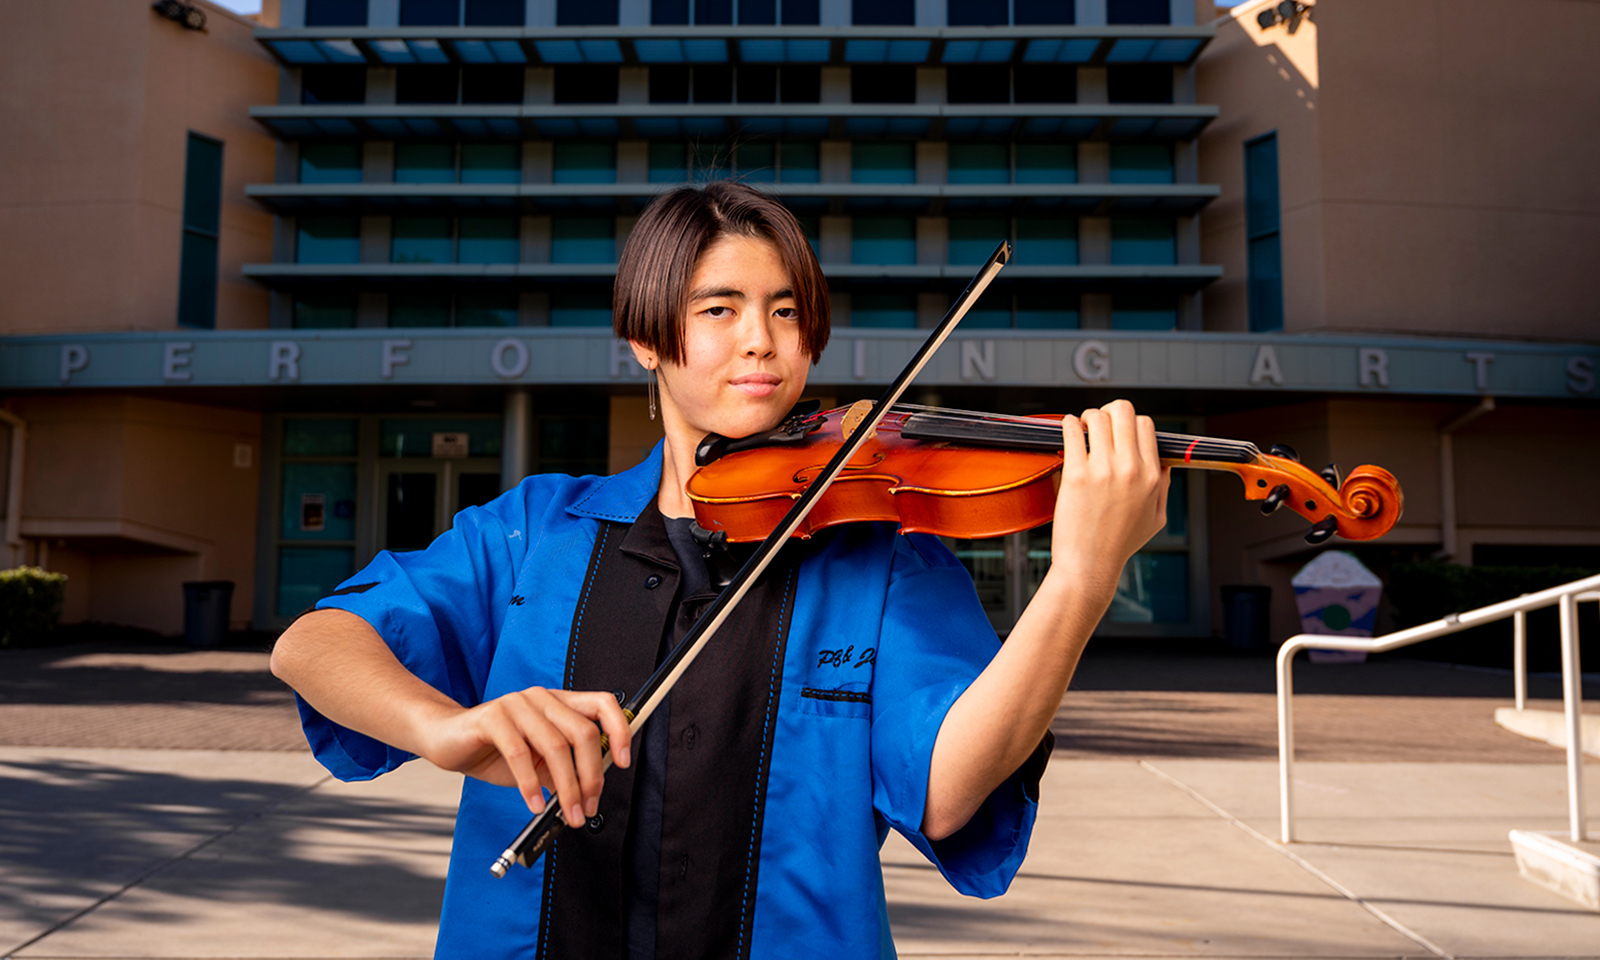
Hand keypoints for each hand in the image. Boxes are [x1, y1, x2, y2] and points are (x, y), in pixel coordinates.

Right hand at [418, 688, 631, 828]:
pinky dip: (530, 784)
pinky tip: (534, 805)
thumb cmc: (495, 750)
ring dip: (566, 787)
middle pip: (583, 732)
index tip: (623, 762)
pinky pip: (520, 754)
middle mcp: (542, 698)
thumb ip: (563, 770)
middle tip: (589, 807)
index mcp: (559, 703)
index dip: (619, 731)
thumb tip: (588, 795)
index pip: (603, 704)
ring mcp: (518, 704)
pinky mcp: (493, 717)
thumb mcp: (538, 762)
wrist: (448, 739)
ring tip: (567, 813)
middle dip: (591, 776)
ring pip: (555, 746)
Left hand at [1046, 399, 1170, 604]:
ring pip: (1097, 416)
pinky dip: (1067, 424)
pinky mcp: (1077, 475)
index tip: (1117, 432)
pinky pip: (1072, 431)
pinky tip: (1067, 431)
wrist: (1090, 566)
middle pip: (1123, 411)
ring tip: (1081, 429)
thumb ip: (1164, 487)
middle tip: (1097, 424)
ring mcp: (1103, 470)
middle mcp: (1131, 469)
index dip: (1130, 423)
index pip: (1146, 425)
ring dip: (1086, 418)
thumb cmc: (1119, 544)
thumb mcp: (1157, 518)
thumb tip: (1164, 462)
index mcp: (1152, 476)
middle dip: (1108, 412)